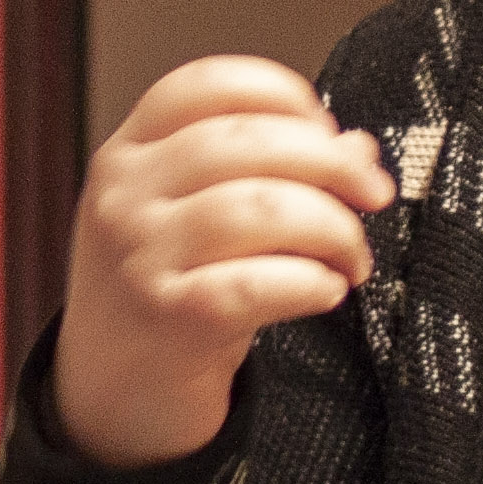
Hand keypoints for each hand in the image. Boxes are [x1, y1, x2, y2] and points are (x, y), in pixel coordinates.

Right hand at [51, 57, 394, 468]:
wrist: (108, 398)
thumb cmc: (165, 294)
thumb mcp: (192, 219)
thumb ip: (262, 172)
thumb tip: (356, 145)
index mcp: (129, 153)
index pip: (207, 85)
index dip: (283, 95)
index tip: (329, 129)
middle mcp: (125, 195)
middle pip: (246, 141)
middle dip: (332, 162)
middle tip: (374, 193)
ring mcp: (140, 256)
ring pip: (260, 208)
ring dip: (332, 229)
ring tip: (353, 257)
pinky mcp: (168, 318)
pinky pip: (258, 284)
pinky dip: (310, 283)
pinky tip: (328, 290)